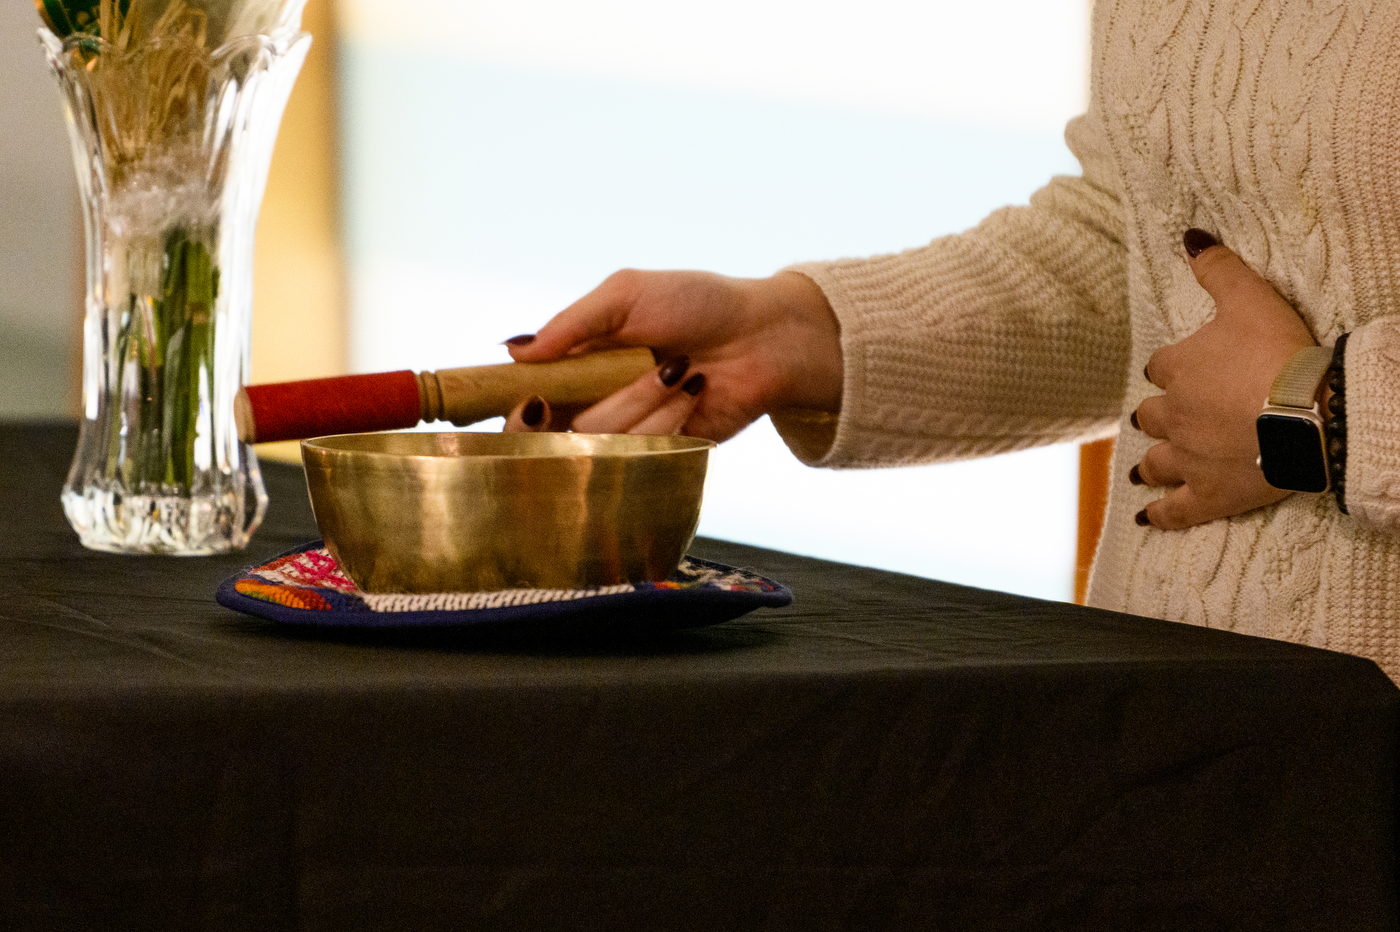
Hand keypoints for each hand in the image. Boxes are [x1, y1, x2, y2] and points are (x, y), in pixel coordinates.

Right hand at [502, 269, 842, 439]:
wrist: (764, 334)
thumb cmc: (698, 304)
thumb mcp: (627, 295)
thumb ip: (572, 324)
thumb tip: (514, 351)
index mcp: (577, 365)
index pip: (524, 402)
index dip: (517, 411)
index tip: (534, 400)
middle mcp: (595, 404)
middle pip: (552, 437)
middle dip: (579, 410)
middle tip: (604, 384)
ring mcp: (629, 433)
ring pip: (599, 443)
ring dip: (638, 400)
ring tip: (678, 368)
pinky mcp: (664, 454)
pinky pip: (643, 453)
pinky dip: (666, 418)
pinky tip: (693, 390)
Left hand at [1132, 229, 1319, 528]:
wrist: (1308, 413)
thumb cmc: (1278, 352)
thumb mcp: (1249, 297)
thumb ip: (1217, 267)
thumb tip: (1189, 236)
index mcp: (1177, 370)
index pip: (1162, 366)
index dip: (1171, 367)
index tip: (1177, 370)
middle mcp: (1172, 416)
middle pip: (1151, 415)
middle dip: (1154, 415)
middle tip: (1155, 419)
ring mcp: (1188, 459)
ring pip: (1156, 462)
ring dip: (1148, 464)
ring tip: (1140, 470)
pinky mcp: (1208, 496)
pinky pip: (1174, 511)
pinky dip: (1159, 515)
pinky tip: (1147, 519)